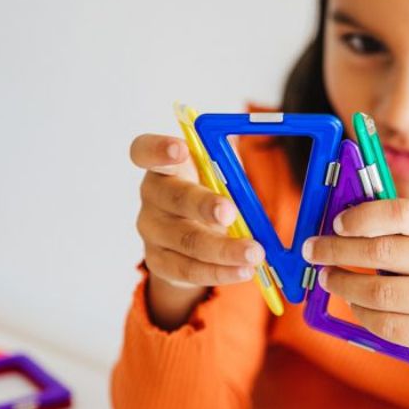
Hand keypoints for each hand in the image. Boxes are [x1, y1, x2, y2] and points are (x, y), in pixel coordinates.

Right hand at [129, 133, 264, 327]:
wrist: (194, 232)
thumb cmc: (210, 190)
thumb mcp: (220, 168)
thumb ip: (232, 158)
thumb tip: (263, 136)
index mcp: (166, 165)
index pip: (145, 151)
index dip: (158, 149)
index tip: (180, 149)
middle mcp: (153, 195)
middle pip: (174, 198)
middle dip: (204, 206)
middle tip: (230, 213)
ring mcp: (152, 231)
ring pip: (186, 241)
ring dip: (222, 249)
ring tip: (254, 253)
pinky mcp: (160, 262)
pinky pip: (189, 270)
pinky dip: (220, 272)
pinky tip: (244, 271)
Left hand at [302, 198, 408, 404]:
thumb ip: (406, 227)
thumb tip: (343, 219)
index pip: (398, 213)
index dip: (360, 217)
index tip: (335, 223)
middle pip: (381, 252)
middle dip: (336, 250)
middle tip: (314, 250)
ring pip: (377, 292)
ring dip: (343, 283)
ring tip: (329, 277)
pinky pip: (384, 323)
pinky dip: (360, 312)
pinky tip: (353, 302)